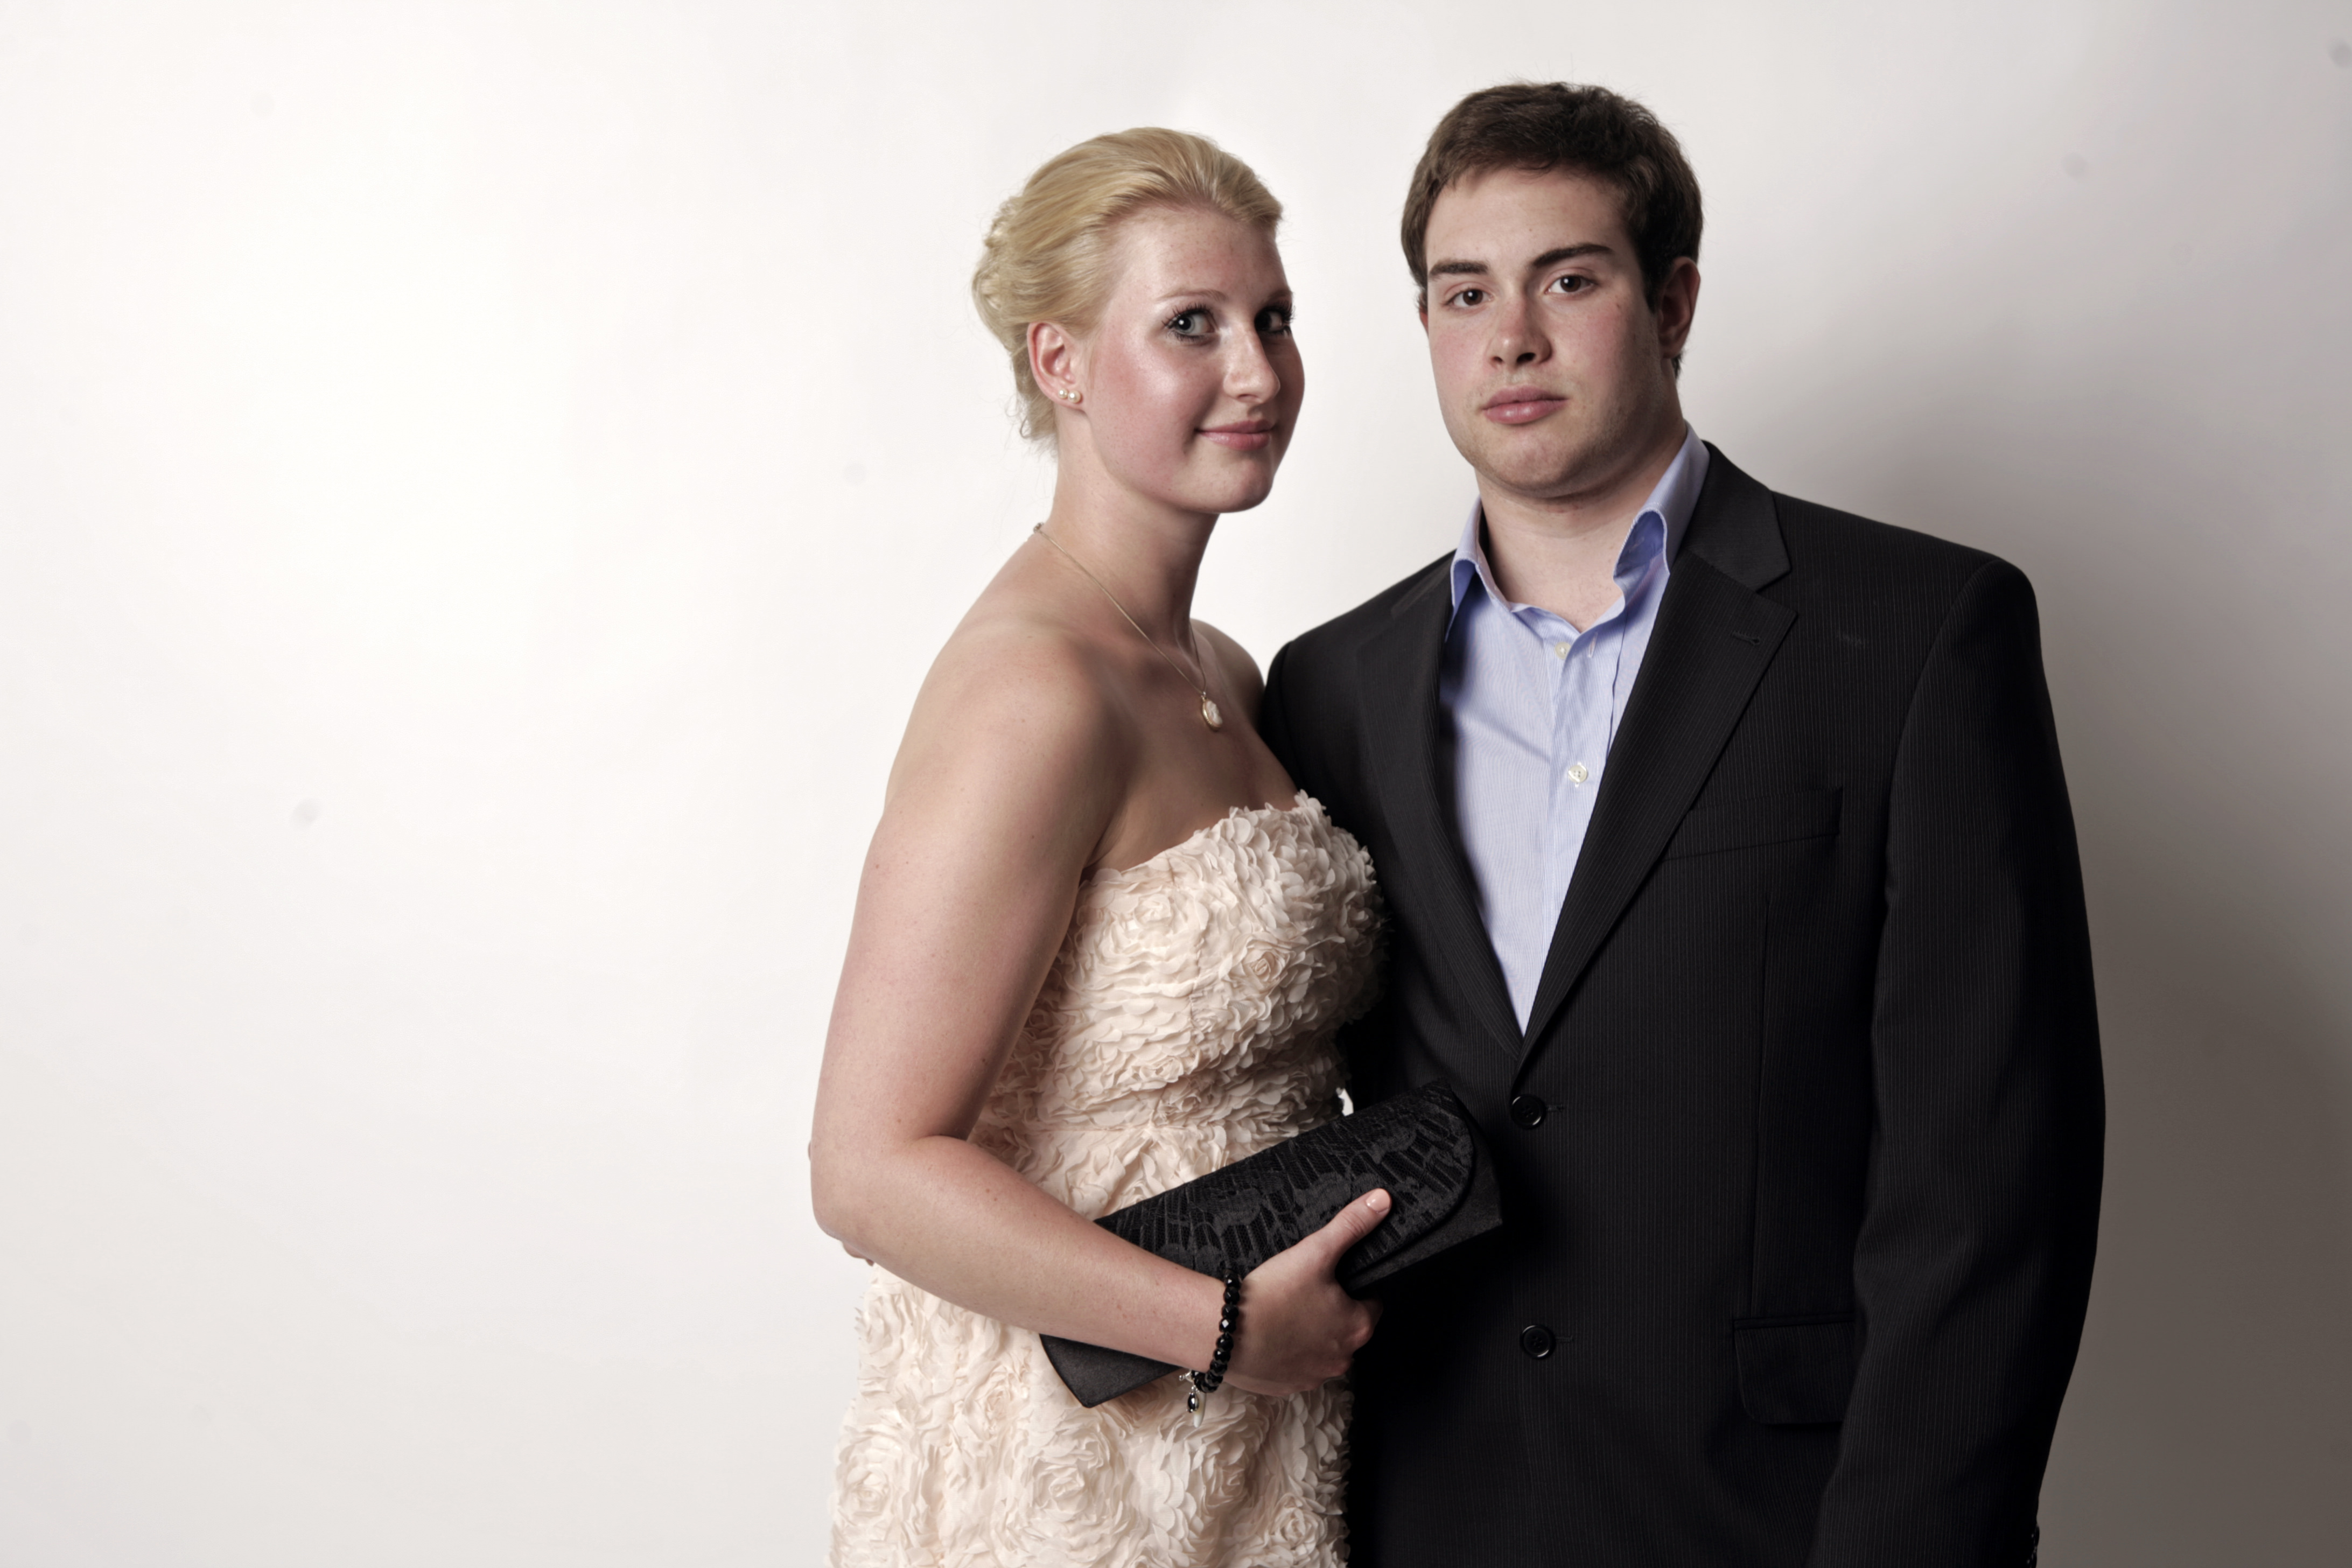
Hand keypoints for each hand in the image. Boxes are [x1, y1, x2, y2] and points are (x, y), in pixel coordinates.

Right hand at [1222, 1189, 1389, 1397]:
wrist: (1225, 1333)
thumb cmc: (1273, 1293)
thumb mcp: (1316, 1251)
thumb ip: (1351, 1225)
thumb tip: (1383, 1200)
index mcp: (1358, 1326)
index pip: (1371, 1303)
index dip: (1352, 1287)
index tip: (1329, 1277)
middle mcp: (1343, 1358)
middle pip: (1346, 1327)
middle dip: (1331, 1311)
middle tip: (1303, 1290)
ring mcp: (1314, 1376)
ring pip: (1321, 1350)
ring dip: (1310, 1335)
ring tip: (1284, 1311)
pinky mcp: (1287, 1387)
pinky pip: (1295, 1367)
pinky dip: (1287, 1353)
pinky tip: (1270, 1334)